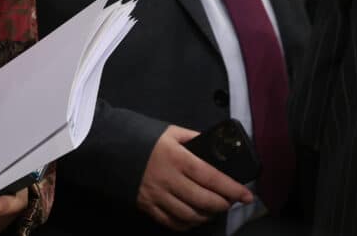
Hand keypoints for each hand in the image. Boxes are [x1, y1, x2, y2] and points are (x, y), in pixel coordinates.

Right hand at [136, 125, 254, 230]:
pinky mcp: (147, 205)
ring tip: (212, 209)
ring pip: (190, 215)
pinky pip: (172, 222)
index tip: (246, 195)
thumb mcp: (170, 132)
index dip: (232, 189)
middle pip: (204, 200)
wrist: (110, 148)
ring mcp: (157, 194)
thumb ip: (194, 139)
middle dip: (223, 204)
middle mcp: (168, 178)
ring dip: (207, 215)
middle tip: (229, 201)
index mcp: (177, 158)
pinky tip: (193, 216)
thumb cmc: (141, 138)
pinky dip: (187, 223)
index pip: (212, 177)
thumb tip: (216, 147)